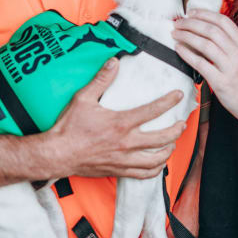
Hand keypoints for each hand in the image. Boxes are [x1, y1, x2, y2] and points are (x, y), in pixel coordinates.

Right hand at [45, 58, 185, 178]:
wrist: (56, 154)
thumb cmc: (69, 127)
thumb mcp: (83, 98)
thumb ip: (101, 80)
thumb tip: (114, 62)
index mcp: (121, 123)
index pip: (153, 111)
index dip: (169, 101)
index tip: (178, 95)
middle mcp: (126, 143)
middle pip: (162, 139)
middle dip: (176, 130)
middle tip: (181, 123)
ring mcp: (124, 160)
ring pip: (156, 159)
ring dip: (169, 150)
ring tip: (172, 143)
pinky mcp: (118, 171)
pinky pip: (143, 175)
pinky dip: (155, 170)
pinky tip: (158, 164)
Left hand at [172, 9, 237, 124]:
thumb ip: (234, 45)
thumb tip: (213, 33)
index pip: (223, 22)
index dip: (205, 14)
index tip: (192, 12)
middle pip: (211, 30)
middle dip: (192, 23)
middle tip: (179, 23)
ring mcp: (230, 68)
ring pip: (205, 44)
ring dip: (187, 36)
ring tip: (176, 34)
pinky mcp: (221, 82)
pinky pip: (200, 64)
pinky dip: (187, 54)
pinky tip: (179, 49)